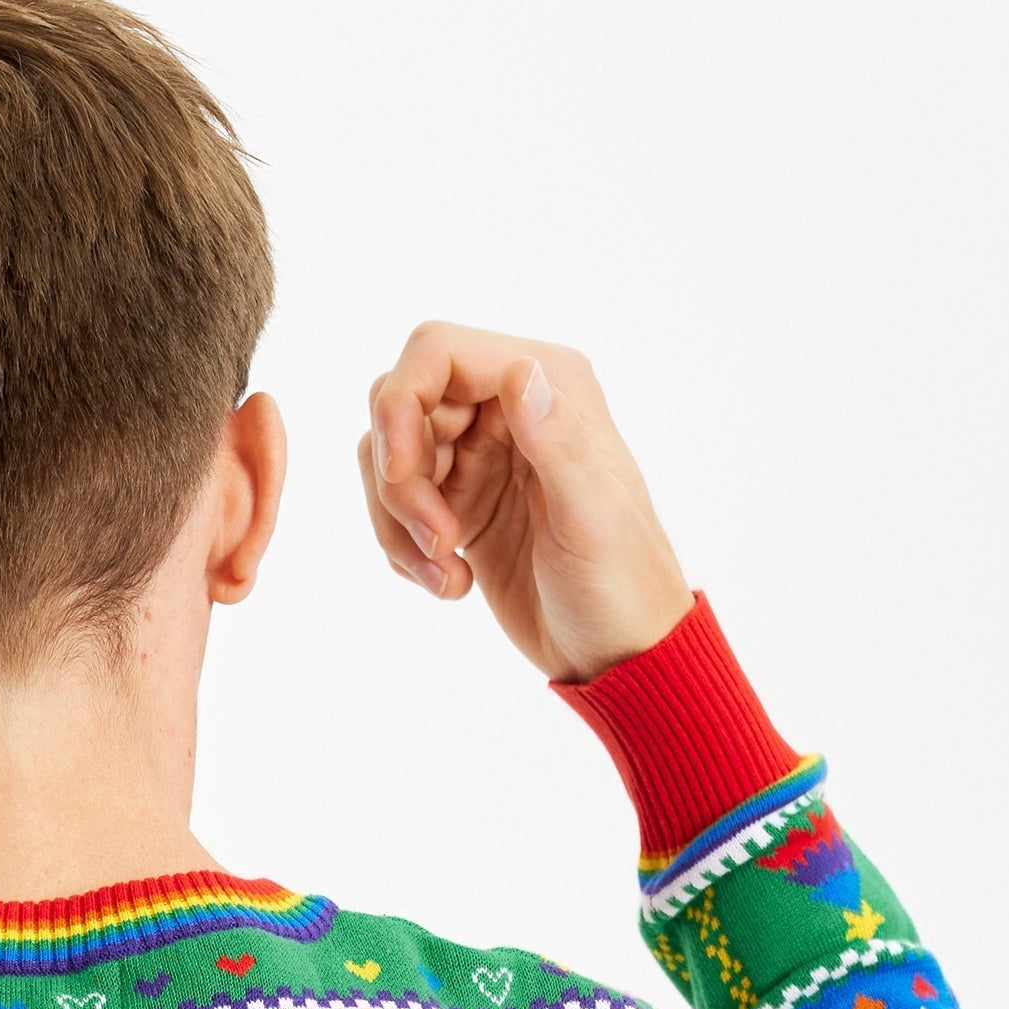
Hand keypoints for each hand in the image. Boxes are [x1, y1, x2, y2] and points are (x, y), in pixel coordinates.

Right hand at [360, 324, 689, 684]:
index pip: (435, 353)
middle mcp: (508, 407)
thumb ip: (555, 440)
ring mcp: (481, 455)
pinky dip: (404, 549)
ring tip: (448, 574)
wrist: (618, 654)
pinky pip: (395, 503)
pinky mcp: (461, 503)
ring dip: (399, 522)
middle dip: (400, 481)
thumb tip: (520, 372)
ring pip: (388, 459)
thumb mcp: (590, 517)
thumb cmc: (620, 585)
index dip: (400, 406)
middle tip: (441, 543)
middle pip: (400, 408)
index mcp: (547, 385)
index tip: (403, 477)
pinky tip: (453, 584)